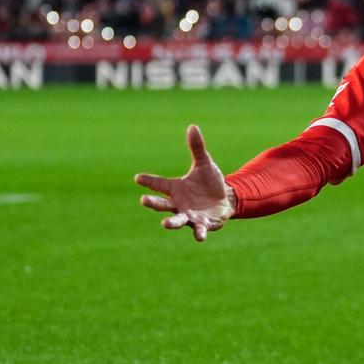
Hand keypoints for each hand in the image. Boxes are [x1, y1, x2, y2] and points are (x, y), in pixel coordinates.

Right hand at [134, 125, 233, 241]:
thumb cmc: (209, 182)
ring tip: (164, 224)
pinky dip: (199, 233)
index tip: (137, 177)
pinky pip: (199, 229)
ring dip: (171, 223)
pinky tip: (200, 237)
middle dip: (153, 203)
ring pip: (177, 220)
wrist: (225, 199)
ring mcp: (189, 215)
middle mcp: (178, 204)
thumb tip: (193, 126)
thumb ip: (197, 148)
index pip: (158, 184)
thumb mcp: (205, 164)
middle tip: (144, 200)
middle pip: (162, 204)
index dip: (148, 180)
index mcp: (175, 188)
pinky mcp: (203, 224)